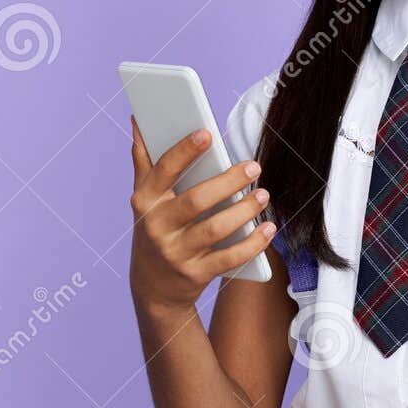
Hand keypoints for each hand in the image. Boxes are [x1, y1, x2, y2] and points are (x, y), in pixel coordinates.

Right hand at [128, 117, 275, 313]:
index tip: (207, 133)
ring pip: (215, 229)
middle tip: (253, 166)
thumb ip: (144, 161)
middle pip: (196, 200)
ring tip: (262, 195)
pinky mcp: (195, 274)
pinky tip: (268, 229)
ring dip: (243, 211)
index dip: (184, 151)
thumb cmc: (155, 230)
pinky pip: (228, 258)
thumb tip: (139, 120)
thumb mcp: (145, 200)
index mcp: (145, 201)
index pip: (164, 171)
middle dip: (227, 182)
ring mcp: (176, 252)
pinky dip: (252, 244)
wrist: (153, 287)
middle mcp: (157, 227)